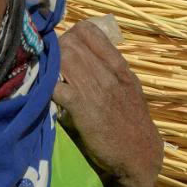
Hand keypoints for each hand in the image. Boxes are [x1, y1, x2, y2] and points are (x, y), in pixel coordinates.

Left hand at [52, 20, 163, 186]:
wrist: (140, 154)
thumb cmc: (132, 122)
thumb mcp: (129, 88)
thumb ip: (112, 70)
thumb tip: (89, 55)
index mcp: (121, 67)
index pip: (90, 31)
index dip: (71, 33)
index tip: (65, 44)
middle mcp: (109, 75)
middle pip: (72, 43)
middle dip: (56, 48)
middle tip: (50, 61)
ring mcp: (96, 91)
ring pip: (64, 59)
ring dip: (50, 63)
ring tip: (46, 73)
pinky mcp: (83, 109)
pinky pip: (57, 87)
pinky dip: (48, 85)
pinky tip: (45, 90)